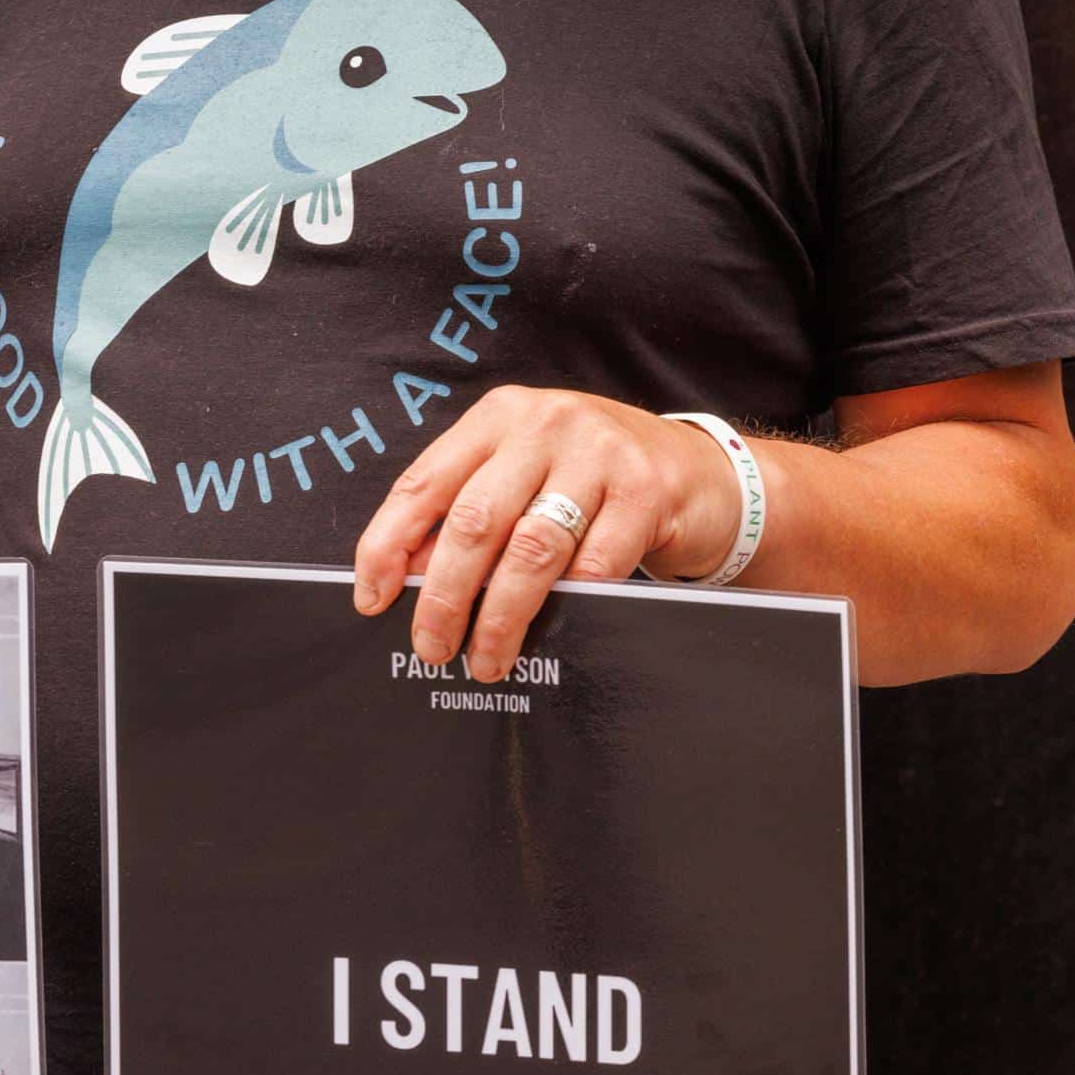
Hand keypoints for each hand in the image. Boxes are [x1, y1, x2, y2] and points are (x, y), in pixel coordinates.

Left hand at [353, 386, 741, 680]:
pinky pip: (595, 565)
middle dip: (443, 596)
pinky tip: (554, 630)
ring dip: (500, 616)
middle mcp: (545, 424)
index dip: (389, 544)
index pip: (424, 482)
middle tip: (432, 646)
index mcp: (499, 417)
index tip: (372, 596)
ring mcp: (599, 453)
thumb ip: (471, 513)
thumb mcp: (526, 477)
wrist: (702, 473)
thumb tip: (411, 578)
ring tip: (485, 657)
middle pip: (473, 521)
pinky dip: (568, 605)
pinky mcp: (646, 490)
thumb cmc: (596, 480)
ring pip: (530, 549)